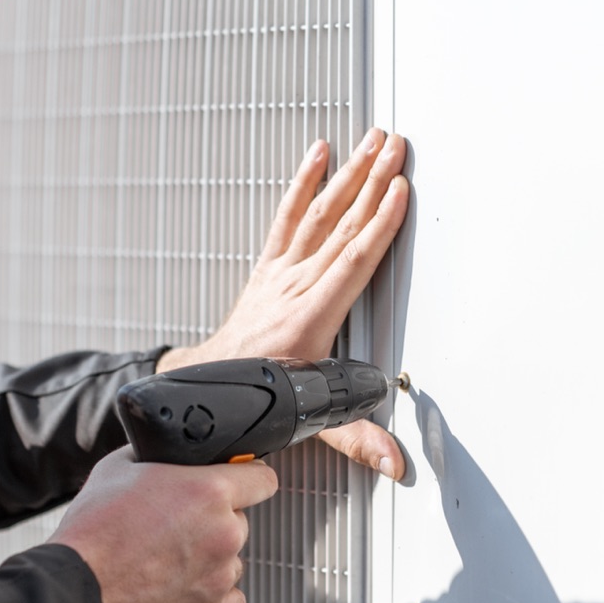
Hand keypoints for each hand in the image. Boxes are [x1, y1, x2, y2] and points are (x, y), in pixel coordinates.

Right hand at [49, 446, 278, 602]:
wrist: (74, 590)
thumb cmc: (92, 531)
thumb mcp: (119, 467)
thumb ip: (159, 455)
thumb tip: (171, 450)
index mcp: (210, 491)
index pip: (263, 479)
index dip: (248, 479)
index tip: (239, 486)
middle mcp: (224, 533)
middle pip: (238, 521)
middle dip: (214, 523)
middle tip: (175, 530)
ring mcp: (221, 576)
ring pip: (231, 561)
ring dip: (209, 561)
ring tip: (166, 564)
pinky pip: (228, 600)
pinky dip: (208, 596)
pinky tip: (177, 590)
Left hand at [159, 129, 409, 478]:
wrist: (204, 388)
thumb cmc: (254, 399)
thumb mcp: (306, 422)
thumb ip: (355, 438)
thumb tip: (394, 462)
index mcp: (308, 320)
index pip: (352, 263)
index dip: (379, 225)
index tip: (399, 192)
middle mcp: (293, 288)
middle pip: (341, 226)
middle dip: (372, 182)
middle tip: (396, 146)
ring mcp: (279, 273)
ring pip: (320, 214)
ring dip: (348, 174)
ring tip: (372, 140)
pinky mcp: (269, 267)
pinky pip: (287, 217)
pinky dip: (303, 183)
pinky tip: (317, 153)